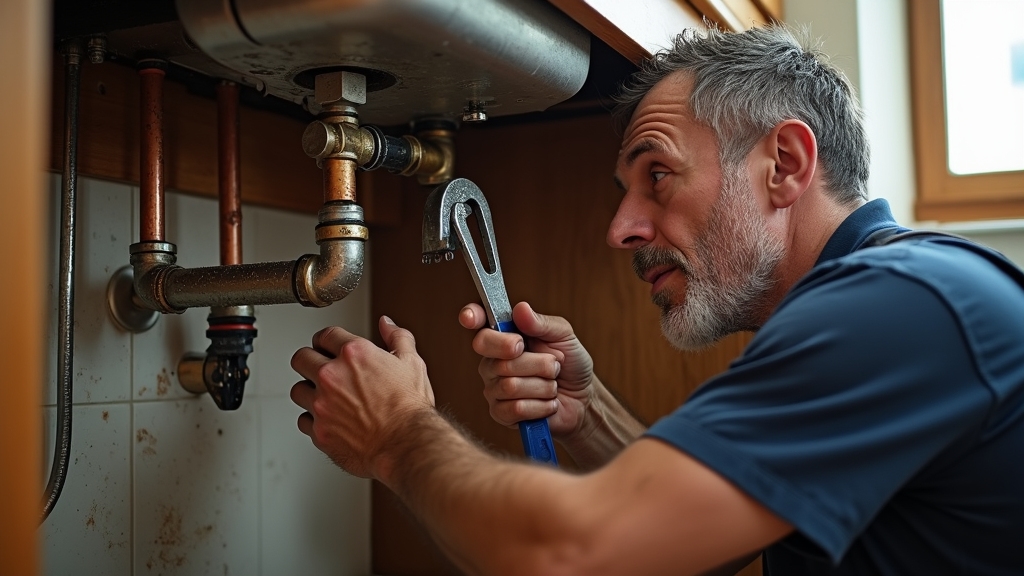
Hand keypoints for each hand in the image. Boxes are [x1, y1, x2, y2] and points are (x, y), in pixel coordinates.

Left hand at [290, 316, 434, 478]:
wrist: (406, 445)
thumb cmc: (410, 408)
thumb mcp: (412, 363)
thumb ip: (397, 337)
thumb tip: (387, 324)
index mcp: (354, 354)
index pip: (325, 335)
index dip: (326, 340)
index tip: (327, 346)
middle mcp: (332, 376)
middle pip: (301, 358)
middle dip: (310, 360)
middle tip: (319, 367)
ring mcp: (322, 405)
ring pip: (298, 390)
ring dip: (309, 391)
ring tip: (325, 396)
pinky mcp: (319, 431)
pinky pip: (304, 421)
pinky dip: (313, 420)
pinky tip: (329, 419)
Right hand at [459, 301, 595, 440]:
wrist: (583, 398)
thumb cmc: (570, 363)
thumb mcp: (564, 337)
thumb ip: (542, 323)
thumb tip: (520, 308)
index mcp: (504, 336)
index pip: (478, 322)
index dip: (471, 316)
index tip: (471, 318)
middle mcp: (492, 360)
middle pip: (500, 361)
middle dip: (537, 364)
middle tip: (553, 364)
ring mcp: (493, 388)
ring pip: (511, 386)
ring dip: (544, 386)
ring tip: (552, 385)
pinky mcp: (500, 413)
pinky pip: (515, 408)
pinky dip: (541, 406)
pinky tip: (547, 403)